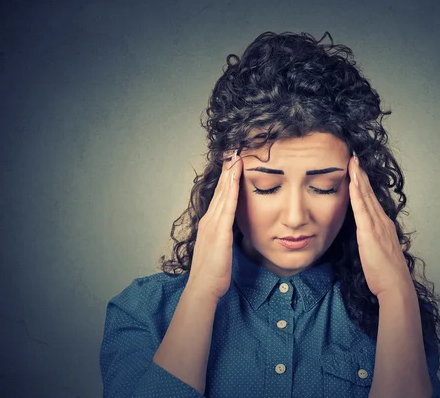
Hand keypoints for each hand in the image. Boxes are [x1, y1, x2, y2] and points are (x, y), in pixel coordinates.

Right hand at [187, 150, 242, 300]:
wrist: (203, 287)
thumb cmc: (212, 273)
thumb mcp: (218, 249)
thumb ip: (222, 236)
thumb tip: (230, 230)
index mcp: (209, 224)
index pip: (219, 197)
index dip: (226, 179)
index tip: (232, 163)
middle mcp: (209, 220)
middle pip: (220, 190)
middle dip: (228, 170)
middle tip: (234, 151)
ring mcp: (213, 225)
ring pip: (223, 193)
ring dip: (230, 173)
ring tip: (236, 156)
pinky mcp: (219, 232)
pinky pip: (228, 206)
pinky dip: (232, 189)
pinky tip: (236, 176)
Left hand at [348, 152, 411, 297]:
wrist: (396, 286)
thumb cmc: (387, 275)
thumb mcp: (379, 252)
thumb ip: (372, 241)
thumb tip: (364, 237)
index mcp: (384, 226)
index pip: (372, 201)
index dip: (365, 185)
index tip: (358, 172)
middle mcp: (382, 222)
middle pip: (370, 194)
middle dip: (361, 175)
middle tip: (354, 159)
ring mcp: (377, 226)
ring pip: (366, 197)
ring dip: (359, 178)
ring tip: (352, 163)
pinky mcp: (370, 232)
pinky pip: (361, 209)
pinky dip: (357, 193)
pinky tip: (353, 182)